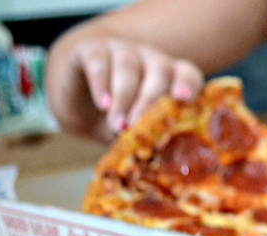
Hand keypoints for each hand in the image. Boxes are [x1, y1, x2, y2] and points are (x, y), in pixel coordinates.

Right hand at [48, 37, 203, 141]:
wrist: (79, 108)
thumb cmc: (120, 122)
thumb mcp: (137, 132)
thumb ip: (151, 137)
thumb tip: (158, 155)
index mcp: (171, 77)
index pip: (187, 73)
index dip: (187, 84)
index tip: (183, 99)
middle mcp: (151, 59)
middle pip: (159, 71)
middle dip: (150, 101)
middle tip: (138, 126)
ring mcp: (122, 51)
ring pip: (128, 66)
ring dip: (124, 97)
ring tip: (118, 125)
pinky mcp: (91, 50)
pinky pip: (98, 61)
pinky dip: (101, 83)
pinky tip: (102, 104)